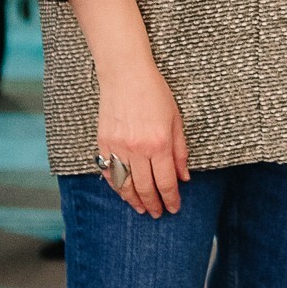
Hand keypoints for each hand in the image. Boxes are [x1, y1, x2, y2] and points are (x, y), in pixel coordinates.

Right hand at [96, 65, 189, 217]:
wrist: (125, 74)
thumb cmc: (155, 93)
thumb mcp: (176, 120)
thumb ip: (180, 151)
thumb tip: (184, 177)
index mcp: (159, 143)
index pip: (166, 182)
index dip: (171, 199)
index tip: (174, 209)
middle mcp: (138, 149)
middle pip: (145, 188)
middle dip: (153, 204)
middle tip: (157, 214)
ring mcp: (117, 147)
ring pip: (125, 185)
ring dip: (134, 200)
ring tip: (141, 209)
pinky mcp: (103, 142)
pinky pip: (108, 172)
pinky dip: (116, 186)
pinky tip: (124, 193)